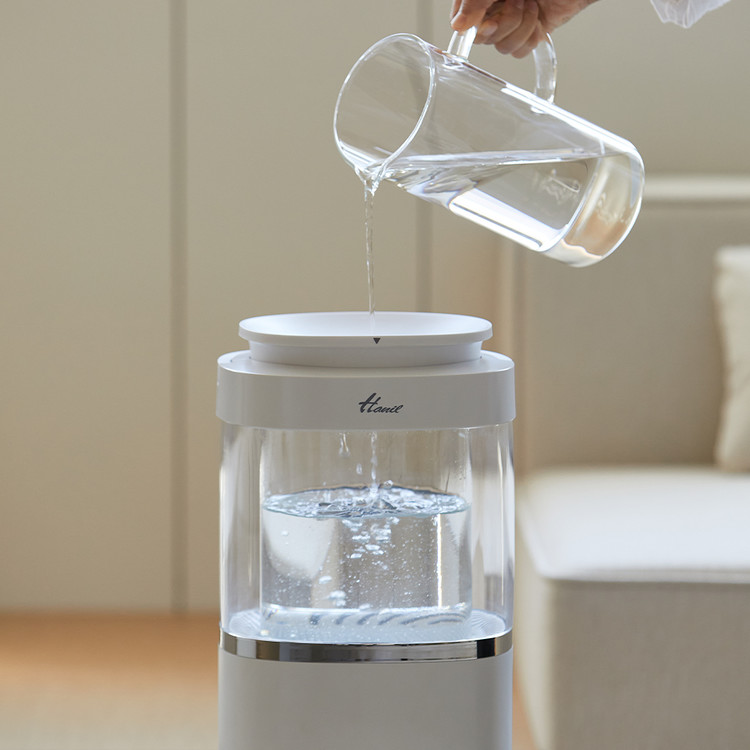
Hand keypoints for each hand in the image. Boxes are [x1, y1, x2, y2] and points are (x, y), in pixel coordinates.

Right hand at [450, 0, 597, 56]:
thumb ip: (474, 1)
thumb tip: (458, 26)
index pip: (462, 24)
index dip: (476, 27)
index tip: (490, 20)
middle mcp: (492, 11)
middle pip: (483, 39)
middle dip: (505, 22)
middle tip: (518, 0)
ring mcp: (510, 24)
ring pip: (502, 47)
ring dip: (521, 27)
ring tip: (531, 4)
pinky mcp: (528, 33)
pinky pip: (520, 52)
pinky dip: (531, 37)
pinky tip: (538, 19)